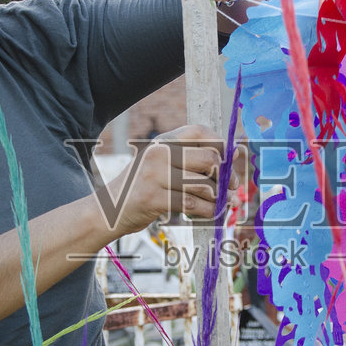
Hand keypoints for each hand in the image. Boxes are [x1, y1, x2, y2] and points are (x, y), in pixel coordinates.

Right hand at [105, 125, 231, 235]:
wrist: (109, 210)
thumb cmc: (145, 187)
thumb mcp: (166, 165)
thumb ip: (196, 158)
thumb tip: (237, 151)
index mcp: (163, 141)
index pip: (200, 131)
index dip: (222, 144)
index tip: (231, 160)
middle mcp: (159, 152)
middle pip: (210, 158)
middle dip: (226, 176)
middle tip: (231, 188)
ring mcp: (154, 174)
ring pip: (204, 185)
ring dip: (219, 198)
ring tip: (223, 204)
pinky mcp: (153, 198)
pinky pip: (193, 204)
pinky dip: (208, 211)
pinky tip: (212, 213)